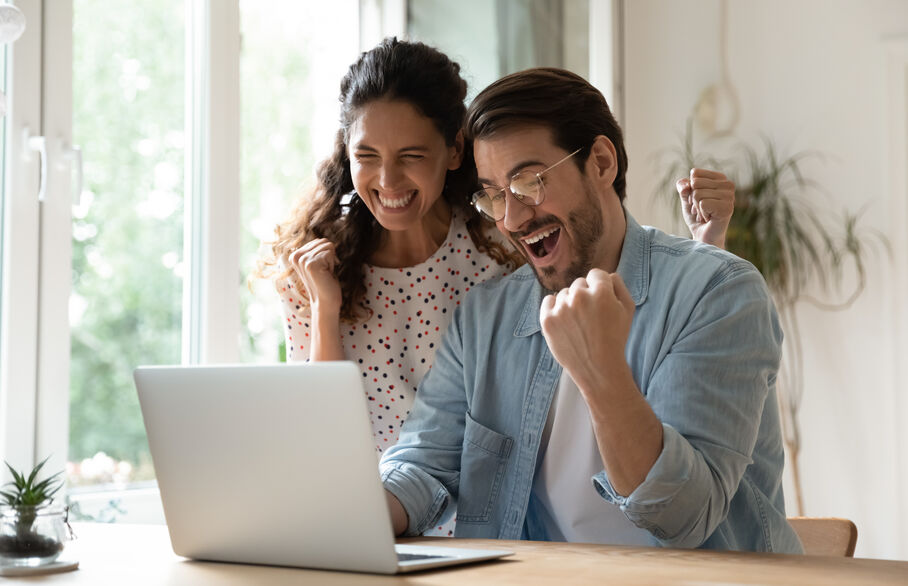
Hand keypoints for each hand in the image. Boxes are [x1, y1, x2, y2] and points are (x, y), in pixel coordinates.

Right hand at [289, 238, 341, 314]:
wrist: (326, 301)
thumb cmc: (325, 281)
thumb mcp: (317, 263)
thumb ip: (315, 251)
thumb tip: (322, 239)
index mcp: (295, 255)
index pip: (319, 241)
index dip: (325, 255)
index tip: (321, 268)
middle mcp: (296, 256)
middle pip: (324, 241)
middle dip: (329, 257)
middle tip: (324, 272)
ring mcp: (303, 260)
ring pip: (328, 246)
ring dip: (330, 261)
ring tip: (324, 274)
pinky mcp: (311, 264)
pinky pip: (330, 252)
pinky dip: (332, 265)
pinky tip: (326, 275)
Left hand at [539, 269, 634, 389]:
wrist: (598, 368)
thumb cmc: (616, 338)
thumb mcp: (628, 309)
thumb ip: (618, 285)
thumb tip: (606, 274)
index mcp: (601, 292)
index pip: (596, 274)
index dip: (600, 287)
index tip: (601, 302)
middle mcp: (579, 297)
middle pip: (579, 283)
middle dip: (585, 295)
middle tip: (591, 316)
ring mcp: (561, 308)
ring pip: (564, 293)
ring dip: (570, 303)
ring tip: (579, 324)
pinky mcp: (547, 320)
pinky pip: (548, 300)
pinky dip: (554, 307)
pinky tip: (564, 320)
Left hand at [676, 168, 733, 248]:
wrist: (702, 236)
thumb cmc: (696, 216)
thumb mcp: (686, 198)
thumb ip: (683, 186)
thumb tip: (686, 186)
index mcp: (720, 178)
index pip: (695, 173)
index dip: (690, 188)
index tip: (698, 200)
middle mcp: (728, 184)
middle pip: (695, 183)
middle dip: (693, 200)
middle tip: (701, 210)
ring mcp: (730, 196)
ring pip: (697, 194)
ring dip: (697, 208)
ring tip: (705, 215)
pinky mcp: (727, 208)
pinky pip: (702, 203)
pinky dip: (701, 213)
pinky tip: (709, 219)